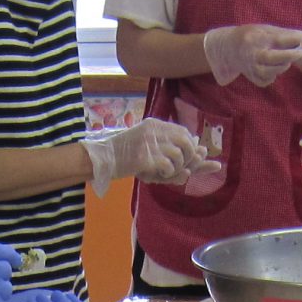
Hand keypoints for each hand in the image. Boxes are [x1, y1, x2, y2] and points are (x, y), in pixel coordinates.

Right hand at [83, 119, 202, 193]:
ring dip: (177, 169)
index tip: (190, 157)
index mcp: (154, 125)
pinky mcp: (144, 158)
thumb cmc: (123, 156)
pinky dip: (168, 175)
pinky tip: (159, 176)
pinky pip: (168, 167)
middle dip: (189, 158)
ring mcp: (149, 143)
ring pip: (179, 155)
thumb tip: (200, 148)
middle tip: (182, 168)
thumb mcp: (146, 146)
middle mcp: (153, 130)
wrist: (101, 160)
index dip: (191, 147)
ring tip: (166, 174)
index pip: (183, 132)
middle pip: (186, 142)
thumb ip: (169, 145)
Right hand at [202, 23, 301, 86]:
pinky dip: (273, 75)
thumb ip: (283, 34)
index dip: (292, 40)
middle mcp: (252, 54)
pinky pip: (267, 80)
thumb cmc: (252, 35)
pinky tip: (273, 68)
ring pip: (271, 72)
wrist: (228, 48)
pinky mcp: (252, 78)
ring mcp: (250, 68)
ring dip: (282, 66)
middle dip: (289, 56)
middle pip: (272, 58)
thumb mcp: (265, 29)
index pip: (277, 40)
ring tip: (286, 60)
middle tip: (301, 53)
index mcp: (256, 38)